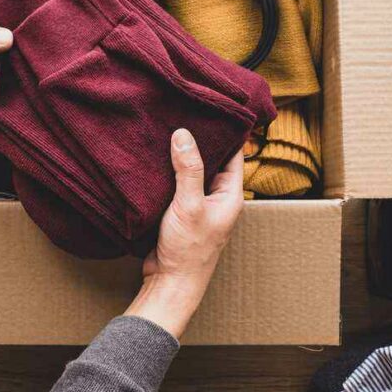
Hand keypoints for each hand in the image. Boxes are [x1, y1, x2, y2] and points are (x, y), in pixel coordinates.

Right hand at [124, 129, 243, 338]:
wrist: (170, 282)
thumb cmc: (188, 250)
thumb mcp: (189, 204)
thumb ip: (188, 169)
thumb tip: (184, 134)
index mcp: (231, 195)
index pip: (235, 154)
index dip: (227, 131)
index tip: (214, 108)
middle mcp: (218, 197)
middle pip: (213, 160)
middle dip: (200, 140)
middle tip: (185, 112)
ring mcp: (199, 204)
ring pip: (193, 172)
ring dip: (182, 156)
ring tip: (169, 128)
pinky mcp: (181, 211)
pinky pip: (178, 185)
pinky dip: (170, 171)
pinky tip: (156, 157)